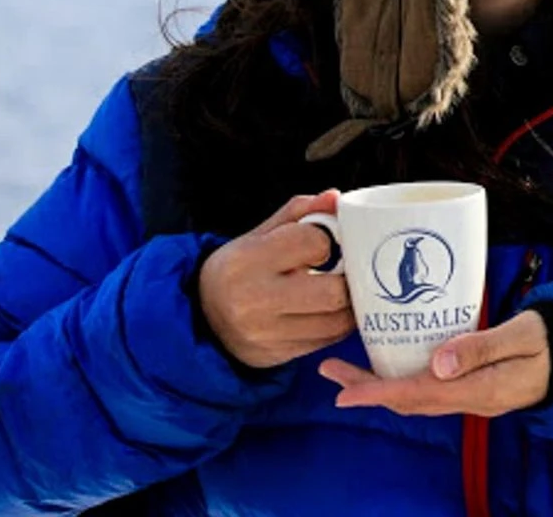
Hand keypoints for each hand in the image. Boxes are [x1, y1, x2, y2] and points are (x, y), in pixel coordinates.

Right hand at [198, 190, 354, 369]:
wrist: (203, 318)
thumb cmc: (240, 269)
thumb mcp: (260, 235)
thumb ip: (299, 213)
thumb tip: (335, 197)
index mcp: (247, 261)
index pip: (314, 243)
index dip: (328, 240)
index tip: (323, 243)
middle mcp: (253, 300)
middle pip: (333, 292)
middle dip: (348, 278)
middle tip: (346, 269)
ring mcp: (265, 334)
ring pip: (337, 321)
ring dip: (349, 304)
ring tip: (341, 289)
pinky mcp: (277, 355)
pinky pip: (328, 340)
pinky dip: (339, 324)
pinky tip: (331, 310)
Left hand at [318, 311, 550, 416]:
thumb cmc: (550, 339)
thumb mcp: (521, 336)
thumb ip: (481, 347)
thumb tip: (438, 364)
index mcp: (480, 389)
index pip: (420, 394)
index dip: (379, 393)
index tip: (345, 393)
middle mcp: (470, 399)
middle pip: (409, 400)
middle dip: (367, 390)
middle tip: (330, 372)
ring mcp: (471, 397)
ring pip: (416, 398)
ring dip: (380, 388)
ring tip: (347, 373)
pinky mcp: (473, 389)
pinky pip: (429, 392)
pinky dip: (401, 384)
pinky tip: (389, 370)